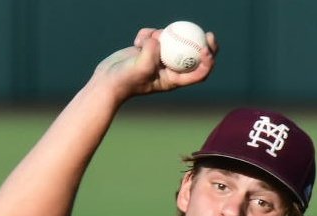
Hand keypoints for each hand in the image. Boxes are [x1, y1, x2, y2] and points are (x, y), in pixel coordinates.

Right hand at [93, 27, 217, 99]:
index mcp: (174, 80)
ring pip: (171, 40)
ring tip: (144, 42)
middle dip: (204, 44)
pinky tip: (136, 41)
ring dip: (160, 35)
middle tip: (208, 33)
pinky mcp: (150, 49)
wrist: (107, 80)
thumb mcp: (141, 68)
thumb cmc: (125, 80)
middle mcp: (170, 69)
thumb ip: (152, 53)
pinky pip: (155, 35)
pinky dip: (146, 34)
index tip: (206, 49)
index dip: (208, 62)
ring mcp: (160, 58)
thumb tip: (159, 39)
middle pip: (194, 55)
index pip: (198, 73)